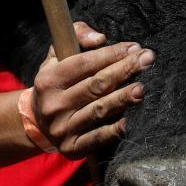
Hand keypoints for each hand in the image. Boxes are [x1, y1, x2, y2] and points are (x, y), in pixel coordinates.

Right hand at [30, 22, 154, 157]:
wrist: (37, 122)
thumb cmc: (57, 83)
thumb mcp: (56, 56)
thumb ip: (77, 37)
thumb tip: (100, 39)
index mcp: (48, 80)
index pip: (84, 63)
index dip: (111, 54)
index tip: (134, 47)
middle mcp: (54, 105)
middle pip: (95, 85)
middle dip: (124, 70)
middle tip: (148, 60)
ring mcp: (62, 128)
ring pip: (99, 110)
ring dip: (123, 98)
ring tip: (141, 88)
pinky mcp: (72, 148)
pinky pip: (97, 138)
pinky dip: (114, 129)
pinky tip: (129, 120)